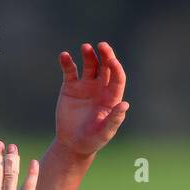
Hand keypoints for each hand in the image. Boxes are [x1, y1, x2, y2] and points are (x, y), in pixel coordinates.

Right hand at [54, 41, 128, 157]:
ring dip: (88, 55)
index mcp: (112, 97)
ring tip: (86, 47)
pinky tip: (64, 56)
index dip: (116, 68)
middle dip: (105, 55)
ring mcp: (85, 85)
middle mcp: (100, 88)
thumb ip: (115, 119)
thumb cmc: (93, 140)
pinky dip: (67, 62)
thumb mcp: (105, 132)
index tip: (112, 61)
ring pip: (89, 65)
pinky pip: (70, 71)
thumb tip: (125, 105)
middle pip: (105, 66)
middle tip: (102, 45)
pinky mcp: (70, 86)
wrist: (73, 144)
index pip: (117, 78)